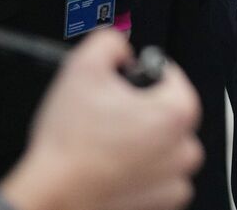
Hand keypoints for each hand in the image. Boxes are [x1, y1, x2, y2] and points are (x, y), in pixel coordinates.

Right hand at [0, 30, 202, 209]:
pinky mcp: (161, 204)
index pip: (169, 75)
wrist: (52, 197)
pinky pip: (160, 179)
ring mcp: (174, 180)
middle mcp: (184, 148)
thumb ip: (109, 42)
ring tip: (109, 142)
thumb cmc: (69, 145)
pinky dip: (141, 172)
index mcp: (177, 112)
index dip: (140, 74)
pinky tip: (115, 166)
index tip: (121, 85)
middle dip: (141, 109)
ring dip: (143, 141)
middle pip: (169, 111)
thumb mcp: (82, 67)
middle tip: (108, 114)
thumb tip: (121, 48)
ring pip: (166, 146)